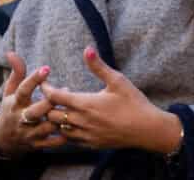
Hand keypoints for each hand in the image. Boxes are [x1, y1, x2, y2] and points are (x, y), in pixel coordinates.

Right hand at [0, 52, 65, 157]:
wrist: (4, 140)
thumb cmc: (10, 109)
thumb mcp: (9, 91)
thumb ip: (16, 72)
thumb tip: (11, 52)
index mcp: (14, 103)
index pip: (23, 90)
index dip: (34, 79)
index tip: (46, 68)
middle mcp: (21, 119)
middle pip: (36, 111)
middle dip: (50, 101)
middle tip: (67, 89)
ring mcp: (29, 133)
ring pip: (47, 127)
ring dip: (60, 118)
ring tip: (72, 107)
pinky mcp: (37, 145)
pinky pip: (53, 143)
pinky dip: (63, 136)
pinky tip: (72, 125)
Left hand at [40, 46, 181, 152]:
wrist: (147, 130)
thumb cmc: (133, 102)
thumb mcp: (117, 80)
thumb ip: (99, 66)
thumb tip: (87, 48)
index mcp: (85, 104)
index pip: (54, 97)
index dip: (46, 88)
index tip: (45, 82)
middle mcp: (82, 122)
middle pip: (51, 115)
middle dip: (49, 103)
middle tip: (60, 93)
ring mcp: (86, 135)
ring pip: (58, 129)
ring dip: (57, 118)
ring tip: (67, 107)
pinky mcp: (91, 145)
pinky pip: (70, 140)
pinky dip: (66, 130)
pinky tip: (75, 120)